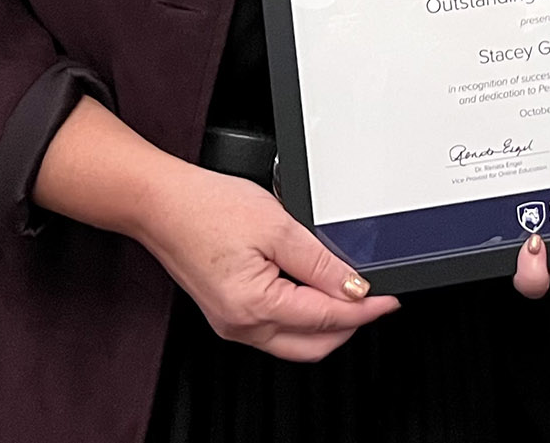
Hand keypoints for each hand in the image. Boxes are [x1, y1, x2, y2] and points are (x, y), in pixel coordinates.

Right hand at [133, 162, 400, 360]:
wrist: (160, 203)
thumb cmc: (206, 208)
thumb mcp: (278, 226)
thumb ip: (320, 262)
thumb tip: (354, 287)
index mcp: (254, 306)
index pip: (327, 318)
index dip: (366, 309)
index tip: (389, 300)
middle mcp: (241, 324)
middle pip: (313, 345)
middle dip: (349, 325)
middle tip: (374, 300)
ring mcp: (231, 323)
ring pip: (295, 342)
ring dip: (326, 324)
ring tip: (348, 294)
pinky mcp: (227, 314)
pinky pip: (274, 330)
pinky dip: (301, 318)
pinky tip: (313, 293)